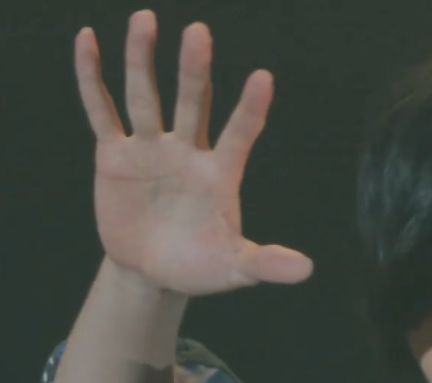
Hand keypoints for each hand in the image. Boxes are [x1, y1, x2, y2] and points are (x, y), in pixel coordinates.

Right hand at [77, 10, 312, 295]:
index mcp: (221, 173)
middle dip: (195, 70)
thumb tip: (307, 271)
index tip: (263, 77)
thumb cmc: (201, 265)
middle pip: (194, 103)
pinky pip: (101, 112)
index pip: (241, 133)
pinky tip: (88, 43)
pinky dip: (92, 80)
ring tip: (146, 19)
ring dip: (143, 61)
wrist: (153, 272)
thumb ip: (266, 264)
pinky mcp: (115, 155)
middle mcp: (189, 152)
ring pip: (147, 97)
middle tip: (199, 32)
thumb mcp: (235, 268)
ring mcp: (151, 149)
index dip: (251, 108)